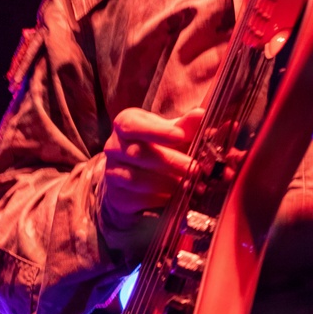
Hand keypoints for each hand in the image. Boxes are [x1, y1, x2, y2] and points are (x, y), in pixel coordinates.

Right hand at [98, 106, 204, 244]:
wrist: (135, 172)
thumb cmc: (157, 145)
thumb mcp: (170, 132)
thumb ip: (185, 125)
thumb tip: (200, 114)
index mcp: (125, 124)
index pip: (133, 125)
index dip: (156, 131)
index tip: (180, 135)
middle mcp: (113, 147)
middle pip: (138, 153)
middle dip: (171, 162)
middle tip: (195, 169)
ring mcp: (112, 172)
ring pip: (137, 179)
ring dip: (167, 183)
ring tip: (190, 185)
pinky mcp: (117, 196)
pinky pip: (138, 199)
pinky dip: (160, 199)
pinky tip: (177, 197)